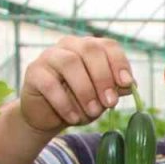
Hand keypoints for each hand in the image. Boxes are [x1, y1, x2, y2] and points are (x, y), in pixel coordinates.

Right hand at [19, 36, 134, 131]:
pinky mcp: (33, 72)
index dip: (119, 62)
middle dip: (103, 78)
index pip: (108, 46)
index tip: (127, 83)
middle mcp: (70, 46)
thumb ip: (115, 88)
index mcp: (90, 47)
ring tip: (93, 112)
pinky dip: (64, 103)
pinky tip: (73, 117)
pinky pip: (50, 84)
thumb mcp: (102, 96)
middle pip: (90, 50)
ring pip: (69, 63)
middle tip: (110, 103)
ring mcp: (49, 56)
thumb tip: (131, 85)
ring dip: (85, 90)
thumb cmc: (80, 101)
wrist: (49, 116)